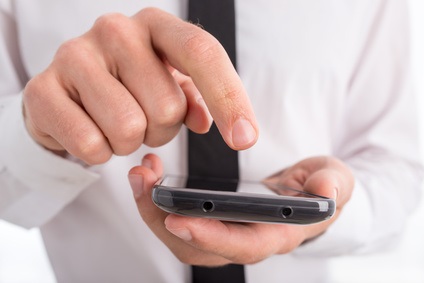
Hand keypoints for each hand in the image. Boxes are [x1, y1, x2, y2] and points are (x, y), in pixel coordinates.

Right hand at [23, 8, 257, 164]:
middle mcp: (116, 30)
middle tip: (143, 119)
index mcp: (157, 25)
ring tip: (116, 124)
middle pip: (167, 108)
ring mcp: (75, 55)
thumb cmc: (130, 86)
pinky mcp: (43, 89)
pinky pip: (91, 144)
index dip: (229, 99)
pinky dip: (100, 152)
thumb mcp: (171, 84)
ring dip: (130, 142)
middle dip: (161, 130)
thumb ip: (197, 97)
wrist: (69, 93)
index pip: (203, 53)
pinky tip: (91, 131)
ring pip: (129, 129)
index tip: (245, 141)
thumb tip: (204, 120)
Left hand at [128, 154, 353, 265]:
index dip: (210, 236)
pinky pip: (180, 220)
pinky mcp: (214, 221)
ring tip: (141, 176)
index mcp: (277, 233)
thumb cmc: (319, 188)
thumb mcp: (334, 178)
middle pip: (198, 247)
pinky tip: (151, 178)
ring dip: (154, 210)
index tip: (179, 218)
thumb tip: (326, 194)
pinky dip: (159, 202)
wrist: (306, 192)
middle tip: (144, 186)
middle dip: (164, 220)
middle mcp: (247, 240)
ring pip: (182, 237)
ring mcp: (227, 233)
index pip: (241, 245)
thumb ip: (332, 184)